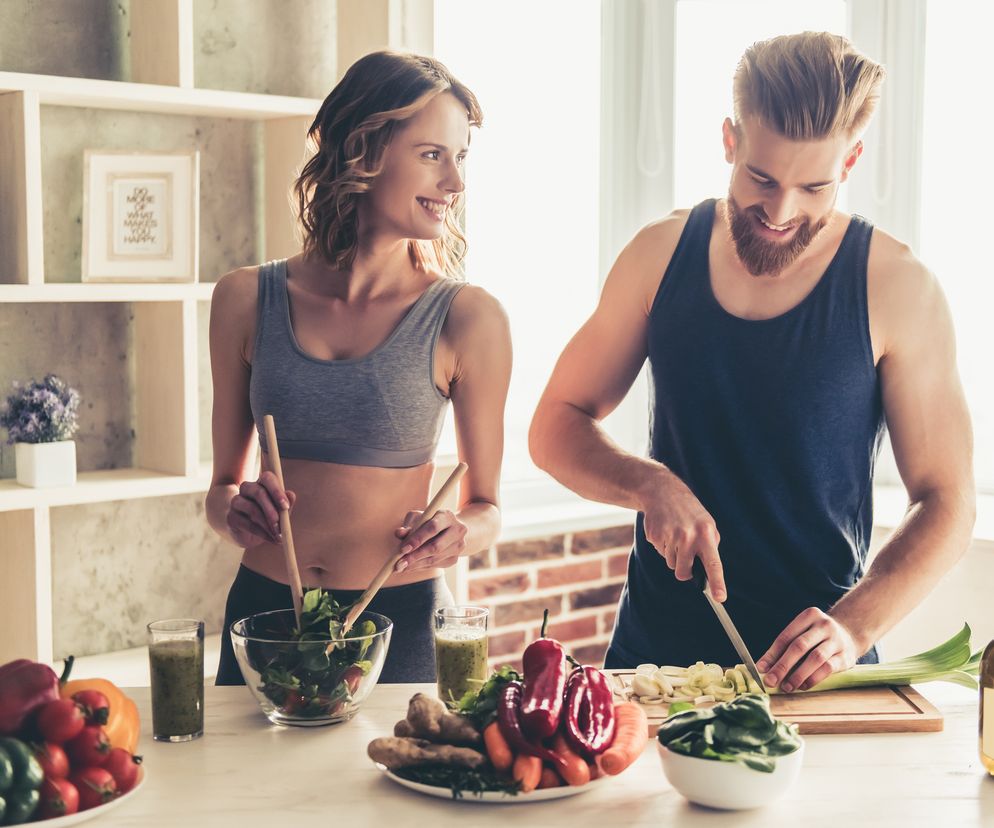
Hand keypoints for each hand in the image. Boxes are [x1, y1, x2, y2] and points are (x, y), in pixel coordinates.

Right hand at [226, 471, 295, 547]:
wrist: (247, 533)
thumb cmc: (268, 518)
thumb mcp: (280, 511)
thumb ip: (286, 503)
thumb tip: (291, 495)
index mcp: (261, 483)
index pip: (267, 478)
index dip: (277, 491)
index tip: (286, 506)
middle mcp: (246, 488)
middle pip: (259, 493)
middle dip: (272, 511)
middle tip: (281, 526)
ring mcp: (236, 502)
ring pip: (253, 509)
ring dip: (268, 525)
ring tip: (279, 536)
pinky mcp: (231, 517)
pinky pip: (248, 524)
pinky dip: (263, 533)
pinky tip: (272, 539)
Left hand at [393, 509, 467, 572]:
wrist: (448, 528)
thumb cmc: (428, 521)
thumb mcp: (418, 518)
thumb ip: (408, 525)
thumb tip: (398, 533)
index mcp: (447, 516)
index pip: (433, 528)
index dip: (417, 539)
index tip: (403, 549)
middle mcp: (457, 530)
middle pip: (435, 547)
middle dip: (415, 556)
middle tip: (399, 563)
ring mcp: (458, 546)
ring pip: (435, 559)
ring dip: (416, 564)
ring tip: (400, 567)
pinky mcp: (455, 558)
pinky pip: (435, 565)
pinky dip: (420, 567)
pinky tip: (410, 567)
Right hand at [640, 471, 725, 600]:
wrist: (662, 492)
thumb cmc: (689, 511)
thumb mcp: (707, 524)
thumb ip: (710, 546)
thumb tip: (708, 572)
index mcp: (705, 533)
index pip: (713, 563)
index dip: (717, 582)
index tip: (720, 598)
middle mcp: (688, 536)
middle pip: (683, 572)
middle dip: (683, 570)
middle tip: (684, 555)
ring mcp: (670, 536)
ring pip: (671, 563)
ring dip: (673, 555)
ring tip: (675, 535)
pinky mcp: (655, 536)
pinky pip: (660, 553)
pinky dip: (663, 545)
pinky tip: (665, 530)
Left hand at [757, 608, 858, 691]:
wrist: (850, 634)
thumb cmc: (817, 637)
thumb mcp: (802, 633)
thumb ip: (784, 648)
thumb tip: (763, 668)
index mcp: (809, 616)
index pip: (786, 637)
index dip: (772, 654)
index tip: (761, 669)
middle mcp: (823, 625)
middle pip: (799, 646)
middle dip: (782, 665)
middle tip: (770, 681)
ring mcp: (837, 640)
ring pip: (815, 658)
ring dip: (798, 674)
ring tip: (787, 686)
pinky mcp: (846, 656)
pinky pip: (828, 668)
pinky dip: (813, 678)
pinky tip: (803, 686)